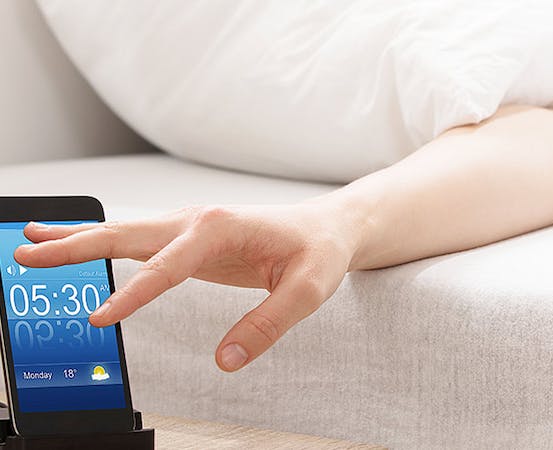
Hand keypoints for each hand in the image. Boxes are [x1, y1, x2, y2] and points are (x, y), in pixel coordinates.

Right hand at [14, 204, 360, 370]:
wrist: (327, 228)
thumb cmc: (318, 252)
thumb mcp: (307, 292)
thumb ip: (267, 326)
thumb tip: (226, 361)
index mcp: (221, 227)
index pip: (167, 265)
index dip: (134, 295)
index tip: (100, 319)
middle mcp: (198, 220)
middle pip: (127, 234)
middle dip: (76, 245)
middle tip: (25, 254)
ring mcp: (191, 226)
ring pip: (125, 232)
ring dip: (78, 239)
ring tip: (31, 241)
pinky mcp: (190, 238)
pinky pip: (139, 242)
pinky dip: (103, 243)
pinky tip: (80, 245)